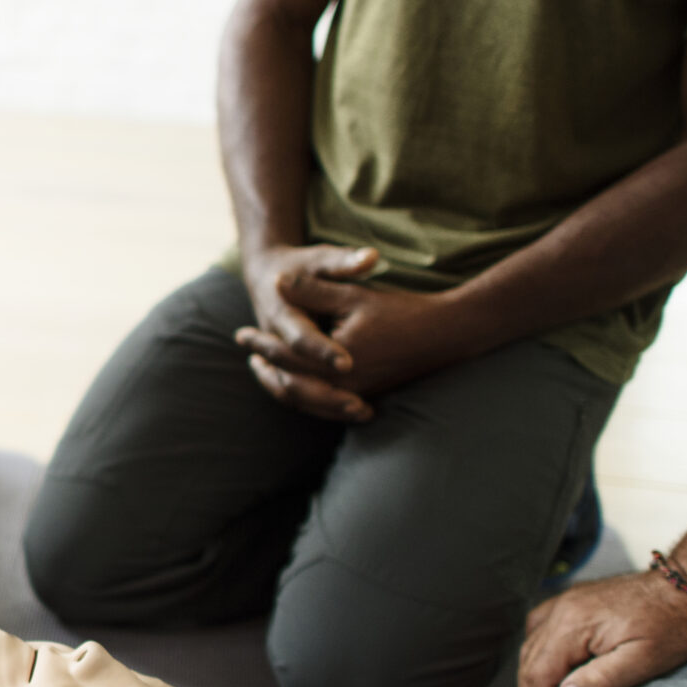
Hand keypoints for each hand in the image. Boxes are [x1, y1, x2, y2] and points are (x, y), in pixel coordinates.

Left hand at [235, 246, 488, 420]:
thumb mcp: (353, 294)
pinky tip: (298, 384)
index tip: (241, 334)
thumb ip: (314, 290)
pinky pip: (325, 405)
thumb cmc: (400, 311)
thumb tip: (277, 281)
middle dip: (266, 369)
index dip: (261, 344)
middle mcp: (344, 386)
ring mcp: (355, 396)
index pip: (286, 355)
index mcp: (337, 361)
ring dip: (282, 387)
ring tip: (264, 372)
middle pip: (291, 383)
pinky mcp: (365, 398)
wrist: (445, 334)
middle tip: (248, 355)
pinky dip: (305, 397)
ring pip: (306, 401)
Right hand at [517, 569, 686, 686]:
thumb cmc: (675, 621)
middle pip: (530, 666)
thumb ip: (603, 679)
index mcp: (574, 624)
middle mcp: (561, 610)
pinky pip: (540, 633)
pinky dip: (538, 660)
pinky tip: (546, 675)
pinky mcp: (574, 603)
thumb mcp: (646, 659)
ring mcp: (565, 603)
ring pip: (531, 651)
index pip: (540, 676)